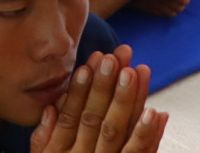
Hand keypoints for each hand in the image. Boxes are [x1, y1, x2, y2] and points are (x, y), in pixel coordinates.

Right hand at [30, 49, 165, 152]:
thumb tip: (50, 109)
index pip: (71, 116)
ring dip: (129, 102)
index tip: (89, 64)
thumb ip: (42, 140)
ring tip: (138, 73)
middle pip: (96, 120)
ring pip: (117, 134)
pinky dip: (148, 136)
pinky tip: (157, 113)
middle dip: (106, 87)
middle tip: (116, 58)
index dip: (80, 89)